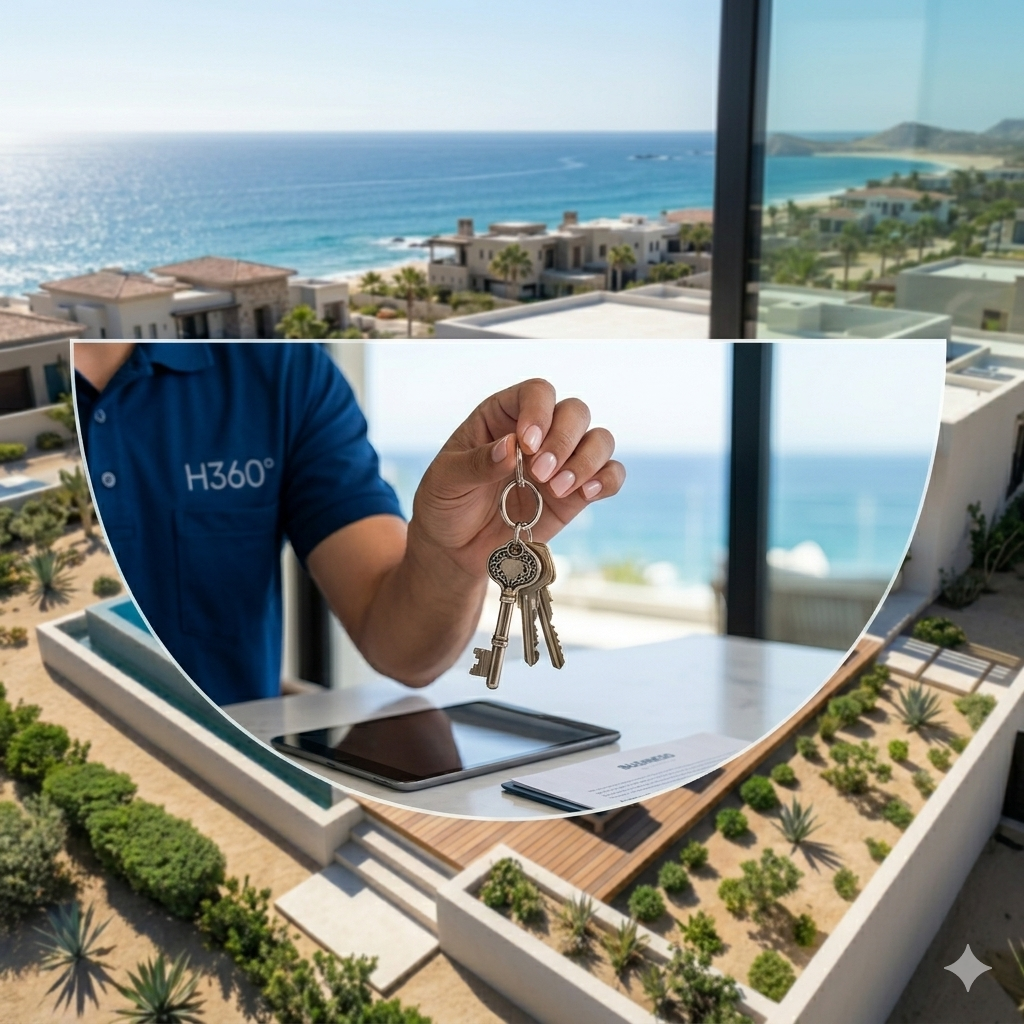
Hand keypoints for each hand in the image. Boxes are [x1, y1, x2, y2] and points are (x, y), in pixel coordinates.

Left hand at [409, 378, 624, 576]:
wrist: (456, 548)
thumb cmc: (445, 503)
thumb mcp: (446, 481)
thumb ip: (476, 463)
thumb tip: (510, 448)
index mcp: (503, 416)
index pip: (536, 393)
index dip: (539, 411)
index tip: (526, 444)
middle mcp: (538, 432)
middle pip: (575, 411)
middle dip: (563, 440)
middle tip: (540, 473)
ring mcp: (561, 462)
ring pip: (599, 439)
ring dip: (586, 460)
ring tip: (557, 489)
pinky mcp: (576, 494)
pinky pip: (609, 476)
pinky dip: (606, 480)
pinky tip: (587, 493)